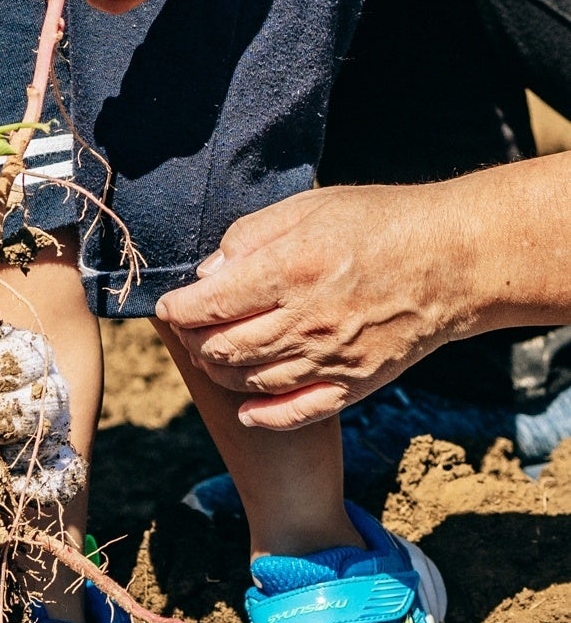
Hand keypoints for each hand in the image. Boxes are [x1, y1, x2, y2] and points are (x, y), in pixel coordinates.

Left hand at [155, 184, 476, 429]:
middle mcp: (306, 320)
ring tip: (213, 355)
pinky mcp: (355, 383)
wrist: (453, 260)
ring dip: (221, 373)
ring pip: (251, 382)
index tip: (169, 305)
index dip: (178, 309)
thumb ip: (252, 236)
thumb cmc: (380, 222)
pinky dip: (263, 415)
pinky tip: (246, 409)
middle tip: (189, 330)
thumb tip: (208, 273)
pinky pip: (296, 411)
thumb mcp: (311, 207)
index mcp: (289, 270)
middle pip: (222, 348)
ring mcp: (330, 358)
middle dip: (194, 341)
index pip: (209, 305)